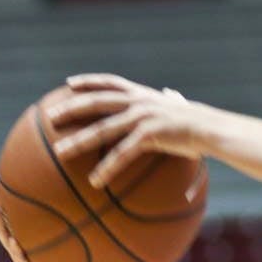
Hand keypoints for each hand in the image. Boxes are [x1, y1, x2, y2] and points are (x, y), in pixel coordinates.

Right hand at [0, 182, 110, 261]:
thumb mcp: (84, 247)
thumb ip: (81, 231)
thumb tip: (95, 202)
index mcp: (40, 250)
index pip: (23, 223)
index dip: (14, 205)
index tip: (9, 183)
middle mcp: (32, 258)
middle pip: (11, 229)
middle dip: (2, 209)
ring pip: (12, 246)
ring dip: (3, 228)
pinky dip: (20, 253)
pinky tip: (15, 241)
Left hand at [49, 74, 205, 186]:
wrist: (210, 128)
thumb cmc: (196, 121)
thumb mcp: (179, 105)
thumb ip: (171, 99)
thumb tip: (172, 93)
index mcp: (142, 94)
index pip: (110, 81)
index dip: (88, 81)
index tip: (68, 84)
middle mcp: (138, 102)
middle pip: (97, 102)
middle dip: (71, 108)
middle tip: (51, 117)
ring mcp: (142, 117)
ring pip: (103, 129)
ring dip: (79, 141)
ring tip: (60, 152)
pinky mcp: (149, 135)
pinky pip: (122, 153)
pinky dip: (106, 167)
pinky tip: (95, 180)